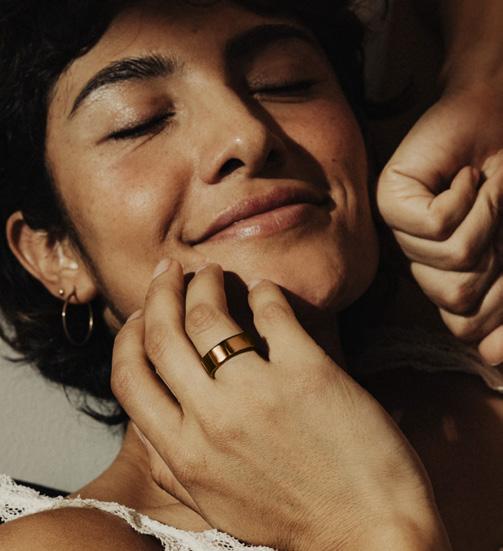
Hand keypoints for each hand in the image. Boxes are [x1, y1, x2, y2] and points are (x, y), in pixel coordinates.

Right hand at [111, 261, 449, 549]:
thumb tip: (144, 426)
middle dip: (159, 292)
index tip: (141, 313)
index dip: (128, 336)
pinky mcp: (308, 373)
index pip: (129, 379)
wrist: (370, 534)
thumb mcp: (216, 504)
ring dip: (204, 283)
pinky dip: (263, 291)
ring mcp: (258, 393)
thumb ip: (172, 468)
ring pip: (208, 316)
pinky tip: (263, 289)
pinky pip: (271, 312)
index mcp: (184, 454)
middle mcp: (212, 420)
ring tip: (211, 273)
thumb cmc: (293, 521)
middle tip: (169, 270)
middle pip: (163, 335)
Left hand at [377, 84, 502, 365]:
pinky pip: (435, 225)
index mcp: (447, 278)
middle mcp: (420, 263)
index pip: (466, 324)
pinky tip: (462, 177)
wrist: (497, 118)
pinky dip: (467, 197)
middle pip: (460, 300)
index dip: (500, 301)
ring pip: (450, 261)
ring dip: (486, 219)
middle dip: (498, 255)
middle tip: (495, 213)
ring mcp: (402, 234)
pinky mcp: (391, 202)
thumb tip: (490, 359)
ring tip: (481, 190)